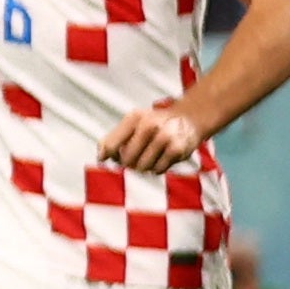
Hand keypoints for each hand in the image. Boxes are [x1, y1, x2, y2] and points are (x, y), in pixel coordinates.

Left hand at [98, 96, 213, 173]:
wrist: (188, 119)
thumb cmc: (154, 124)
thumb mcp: (132, 123)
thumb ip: (113, 138)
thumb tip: (101, 157)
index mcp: (134, 118)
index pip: (111, 144)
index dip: (109, 156)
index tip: (109, 159)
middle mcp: (149, 125)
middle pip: (127, 159)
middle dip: (127, 163)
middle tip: (133, 160)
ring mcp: (165, 136)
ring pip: (142, 166)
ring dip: (143, 167)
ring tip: (148, 158)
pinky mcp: (177, 149)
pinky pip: (158, 170)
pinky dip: (156, 169)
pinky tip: (160, 159)